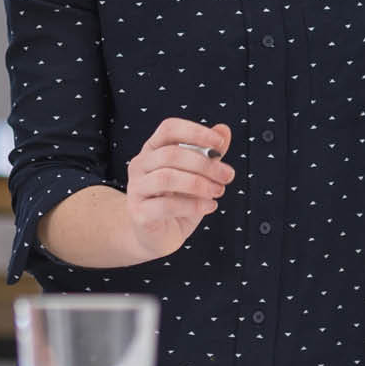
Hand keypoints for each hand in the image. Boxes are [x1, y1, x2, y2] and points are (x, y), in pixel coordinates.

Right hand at [121, 119, 234, 261]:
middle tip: (227, 176)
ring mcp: (136, 189)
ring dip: (199, 184)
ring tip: (218, 191)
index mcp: (153, 149)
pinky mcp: (139, 214)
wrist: (159, 236)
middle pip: (170, 154)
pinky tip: (210, 207)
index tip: (219, 143)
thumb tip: (224, 129)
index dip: (194, 132)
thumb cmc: (179, 201)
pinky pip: (166, 206)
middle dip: (204, 164)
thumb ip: (209, 153)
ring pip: (166, 178)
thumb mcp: (198, 176)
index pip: (169, 129)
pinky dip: (193, 205)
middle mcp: (140, 165)